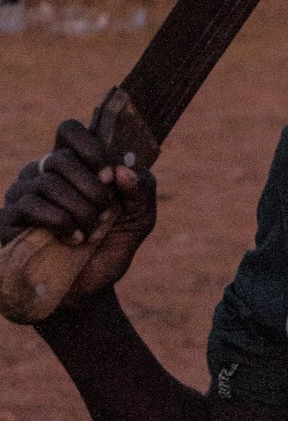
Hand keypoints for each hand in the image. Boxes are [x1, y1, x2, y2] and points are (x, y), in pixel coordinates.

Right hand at [0, 119, 156, 305]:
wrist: (88, 291)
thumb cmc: (109, 248)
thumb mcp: (139, 219)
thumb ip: (142, 190)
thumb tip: (123, 169)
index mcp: (73, 166)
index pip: (69, 130)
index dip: (89, 145)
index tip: (108, 174)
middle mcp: (42, 173)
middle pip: (61, 158)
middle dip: (93, 190)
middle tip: (105, 215)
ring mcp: (21, 194)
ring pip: (48, 181)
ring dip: (79, 210)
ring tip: (90, 233)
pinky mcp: (8, 220)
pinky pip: (29, 205)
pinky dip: (59, 222)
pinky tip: (73, 239)